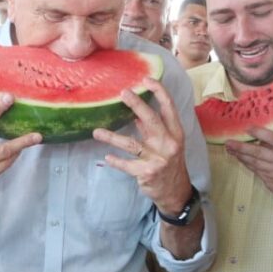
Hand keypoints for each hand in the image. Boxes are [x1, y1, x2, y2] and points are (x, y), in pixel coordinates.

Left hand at [94, 78, 190, 214]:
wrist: (176, 192)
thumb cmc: (169, 162)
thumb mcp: (166, 143)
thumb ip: (152, 129)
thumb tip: (135, 113)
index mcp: (176, 133)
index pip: (169, 108)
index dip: (159, 92)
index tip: (146, 79)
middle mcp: (169, 143)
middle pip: (151, 120)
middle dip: (137, 105)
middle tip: (122, 93)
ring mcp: (158, 158)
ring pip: (132, 144)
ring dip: (112, 137)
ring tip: (96, 132)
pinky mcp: (147, 172)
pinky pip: (127, 164)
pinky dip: (116, 161)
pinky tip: (107, 158)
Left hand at [225, 127, 272, 200]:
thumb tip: (254, 133)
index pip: (272, 138)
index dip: (259, 133)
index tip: (247, 128)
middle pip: (257, 152)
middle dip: (241, 147)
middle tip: (228, 142)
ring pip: (253, 162)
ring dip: (239, 155)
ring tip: (229, 148)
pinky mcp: (269, 180)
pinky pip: (254, 169)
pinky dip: (245, 162)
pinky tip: (237, 157)